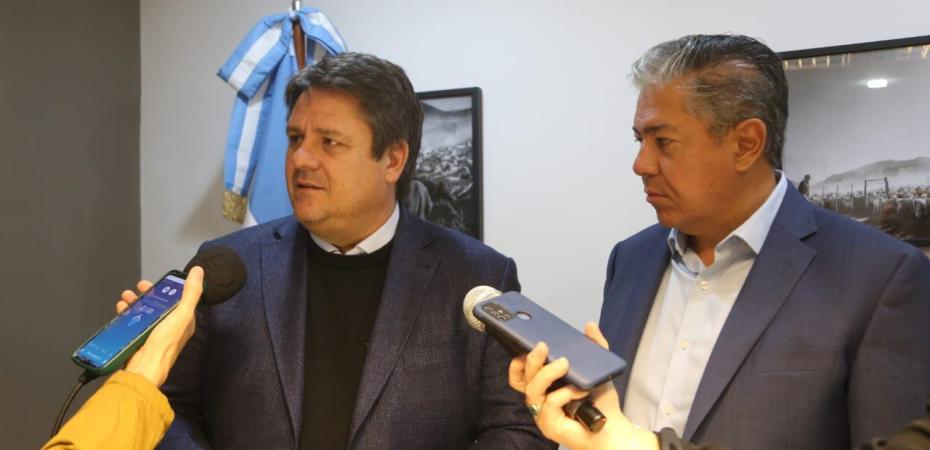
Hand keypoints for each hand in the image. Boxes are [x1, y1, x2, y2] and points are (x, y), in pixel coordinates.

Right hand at [117, 267, 203, 386]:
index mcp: (184, 321)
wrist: (144, 368)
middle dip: (148, 294)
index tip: (158, 281)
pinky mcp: (140, 339)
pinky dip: (127, 314)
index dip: (168, 288)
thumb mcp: (181, 314)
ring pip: (145, 312)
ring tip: (126, 297)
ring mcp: (154, 334)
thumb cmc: (164, 344)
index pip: (178, 300)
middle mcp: (170, 327)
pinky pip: (133, 323)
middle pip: (159, 305)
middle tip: (138, 287)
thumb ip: (191, 293)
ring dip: (135, 302)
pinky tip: (121, 310)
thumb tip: (199, 272)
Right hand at [508, 322, 657, 449]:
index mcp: (545, 387)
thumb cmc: (601, 402)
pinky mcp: (548, 425)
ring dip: (548, 374)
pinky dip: (565, 394)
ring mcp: (542, 413)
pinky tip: (579, 391)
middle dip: (531, 360)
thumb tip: (589, 325)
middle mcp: (539, 400)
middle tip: (544, 346)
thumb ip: (594, 347)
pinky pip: (550, 403)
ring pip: (533, 389)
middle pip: (524, 379)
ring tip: (565, 364)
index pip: (520, 375)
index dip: (518, 362)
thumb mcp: (597, 369)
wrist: (613, 428)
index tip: (526, 345)